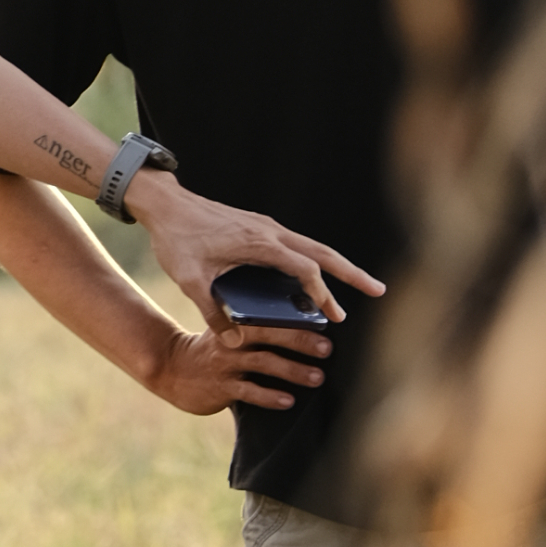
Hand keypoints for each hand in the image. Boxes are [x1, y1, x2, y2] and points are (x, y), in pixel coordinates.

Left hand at [125, 173, 384, 333]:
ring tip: (360, 285)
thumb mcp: (189, 279)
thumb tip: (234, 343)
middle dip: (352, 272)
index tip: (329, 315)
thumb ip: (212, 311)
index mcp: (259, 243)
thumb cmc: (176, 238)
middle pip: (323, 252)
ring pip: (313, 247)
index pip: (304, 269)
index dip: (319, 293)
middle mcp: (270, 232)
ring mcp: (267, 227)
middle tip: (379, 291)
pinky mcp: (260, 227)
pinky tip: (316, 279)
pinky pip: (298, 245)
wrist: (166, 203)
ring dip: (337, 266)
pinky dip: (315, 261)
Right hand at [144, 320, 337, 417]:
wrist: (172, 369)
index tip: (321, 319)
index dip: (293, 317)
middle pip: (268, 335)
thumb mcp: (227, 330)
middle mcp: (230, 339)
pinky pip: (249, 392)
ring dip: (293, 370)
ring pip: (263, 363)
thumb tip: (303, 327)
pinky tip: (288, 400)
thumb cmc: (213, 349)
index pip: (266, 314)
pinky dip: (270, 396)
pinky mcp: (221, 387)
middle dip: (300, 340)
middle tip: (326, 348)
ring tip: (317, 377)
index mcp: (234, 320)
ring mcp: (225, 363)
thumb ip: (255, 328)